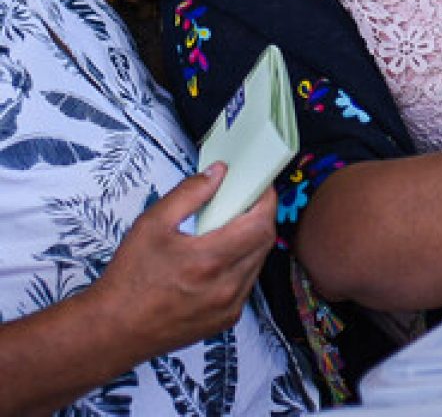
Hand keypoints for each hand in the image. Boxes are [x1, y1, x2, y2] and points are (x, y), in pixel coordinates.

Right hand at [91, 163, 275, 357]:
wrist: (113, 331)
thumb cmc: (129, 280)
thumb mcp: (152, 224)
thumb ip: (189, 193)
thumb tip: (218, 173)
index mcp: (209, 260)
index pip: (261, 223)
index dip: (265, 199)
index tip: (259, 186)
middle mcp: (225, 287)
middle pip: (264, 240)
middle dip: (260, 216)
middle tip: (242, 203)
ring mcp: (228, 306)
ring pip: (258, 262)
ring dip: (251, 240)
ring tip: (228, 230)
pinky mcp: (226, 319)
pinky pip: (247, 283)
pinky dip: (242, 264)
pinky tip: (221, 258)